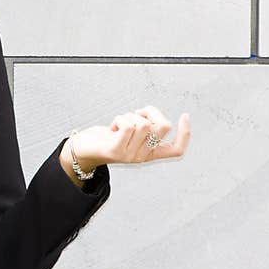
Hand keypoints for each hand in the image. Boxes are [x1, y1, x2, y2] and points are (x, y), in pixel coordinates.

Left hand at [71, 106, 190, 167]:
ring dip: (130, 115)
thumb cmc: (107, 138)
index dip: (185, 133)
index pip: (176, 150)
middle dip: (150, 112)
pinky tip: (112, 127)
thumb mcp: (131, 132)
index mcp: (149, 153)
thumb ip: (145, 126)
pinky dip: (120, 119)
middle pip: (163, 127)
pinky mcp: (116, 151)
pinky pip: (128, 125)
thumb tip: (150, 114)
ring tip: (119, 124)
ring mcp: (130, 155)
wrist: (83, 151)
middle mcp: (142, 156)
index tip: (185, 116)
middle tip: (134, 115)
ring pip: (144, 123)